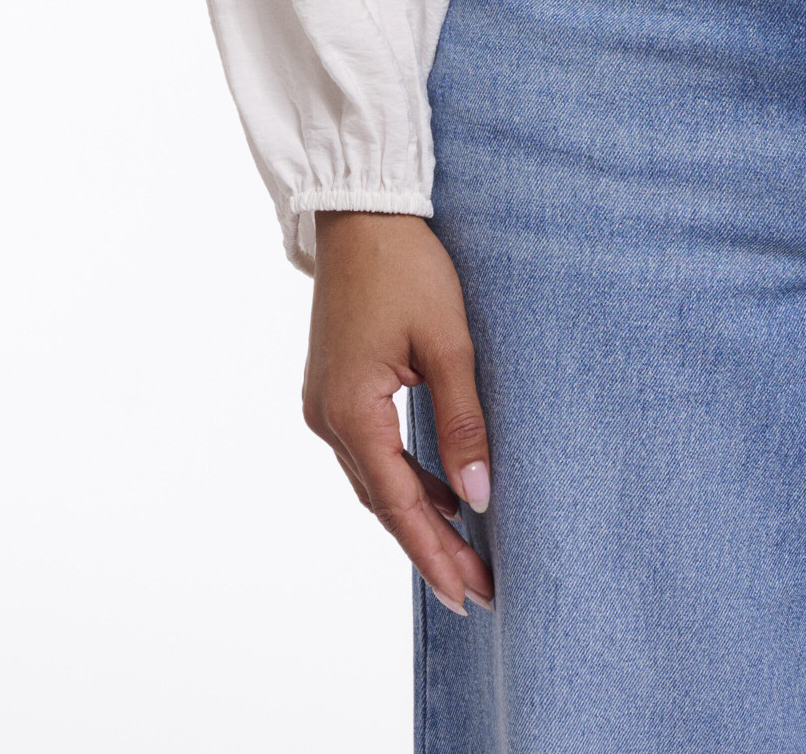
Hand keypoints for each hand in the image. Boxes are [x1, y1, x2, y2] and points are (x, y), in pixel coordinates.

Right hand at [305, 211, 495, 614]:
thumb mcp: (448, 340)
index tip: (469, 592)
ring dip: (418, 518)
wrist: (360, 214)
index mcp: (351, 411)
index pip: (399, 504)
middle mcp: (328, 419)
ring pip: (377, 482)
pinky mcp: (336, 391)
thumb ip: (463, 420)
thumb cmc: (406, 265)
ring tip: (467, 556)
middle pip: (385, 504)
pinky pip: (372, 454)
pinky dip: (405, 481)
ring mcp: (326, 406)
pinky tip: (440, 497)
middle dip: (432, 548)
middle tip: (478, 592)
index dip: (436, 552)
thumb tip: (479, 497)